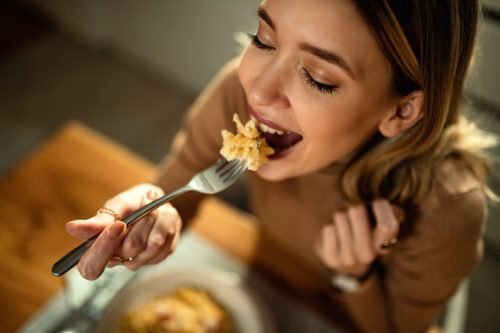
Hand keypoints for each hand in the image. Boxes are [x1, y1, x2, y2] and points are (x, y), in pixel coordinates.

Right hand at [65, 183, 180, 279]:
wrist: (158, 201)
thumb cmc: (132, 203)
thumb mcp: (116, 205)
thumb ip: (100, 220)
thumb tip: (71, 228)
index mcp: (98, 249)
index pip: (91, 267)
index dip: (103, 248)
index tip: (118, 224)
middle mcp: (117, 259)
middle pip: (130, 249)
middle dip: (142, 221)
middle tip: (146, 200)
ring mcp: (139, 260)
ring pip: (152, 246)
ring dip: (158, 219)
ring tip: (156, 206)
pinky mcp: (158, 257)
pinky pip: (166, 244)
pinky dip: (168, 224)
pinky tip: (164, 216)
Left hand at [315, 199, 403, 277]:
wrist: (344, 262)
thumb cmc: (364, 233)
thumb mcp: (377, 224)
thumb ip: (388, 213)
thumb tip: (398, 213)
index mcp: (384, 245)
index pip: (388, 225)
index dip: (381, 208)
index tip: (377, 202)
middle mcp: (368, 254)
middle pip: (357, 211)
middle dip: (354, 206)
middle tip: (354, 213)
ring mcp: (349, 258)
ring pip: (340, 216)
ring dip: (340, 214)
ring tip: (344, 224)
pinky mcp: (332, 258)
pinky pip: (329, 228)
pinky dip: (330, 225)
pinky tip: (335, 234)